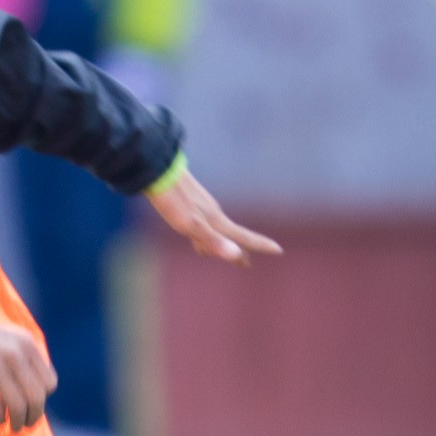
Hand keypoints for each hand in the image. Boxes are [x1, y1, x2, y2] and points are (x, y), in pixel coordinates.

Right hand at [0, 321, 56, 431]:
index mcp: (27, 345)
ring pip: (17, 406)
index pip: (49, 384)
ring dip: (17, 422)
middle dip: (34, 416)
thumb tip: (43, 395)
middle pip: (36, 397)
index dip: (44, 399)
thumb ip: (31, 363)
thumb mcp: (14, 343)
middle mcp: (13, 354)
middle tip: (27, 424)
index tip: (33, 404)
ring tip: (14, 427)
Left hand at [147, 166, 282, 265]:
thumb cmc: (172, 201)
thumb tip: (237, 255)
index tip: (279, 250)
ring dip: (219, 243)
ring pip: (214, 230)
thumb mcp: (191, 225)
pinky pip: (201, 222)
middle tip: (244, 264)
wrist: (155, 171)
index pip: (243, 237)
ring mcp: (201, 206)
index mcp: (215, 222)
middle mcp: (212, 213)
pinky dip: (203, 233)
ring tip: (216, 253)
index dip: (259, 245)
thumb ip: (213, 241)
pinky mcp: (188, 201)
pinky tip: (194, 230)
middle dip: (237, 251)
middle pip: (229, 236)